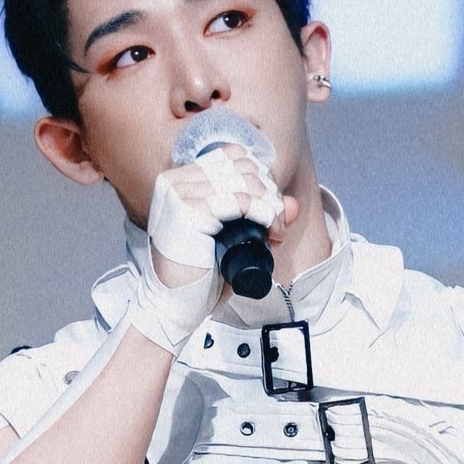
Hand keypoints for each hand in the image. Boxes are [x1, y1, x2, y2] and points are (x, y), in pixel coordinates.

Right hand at [146, 145, 291, 287]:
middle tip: (277, 224)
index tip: (270, 208)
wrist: (172, 307)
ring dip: (269, 204)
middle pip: (240, 166)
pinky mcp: (185, 212)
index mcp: (179, 180)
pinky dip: (261, 212)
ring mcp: (177, 194)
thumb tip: (292, 204)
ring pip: (242, 181)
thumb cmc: (197, 277)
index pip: (231, 156)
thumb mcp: (231, 240)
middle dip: (268, 192)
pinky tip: (269, 228)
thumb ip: (260, 218)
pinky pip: (237, 200)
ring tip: (275, 231)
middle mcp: (174, 181)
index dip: (260, 176)